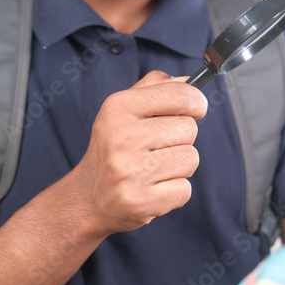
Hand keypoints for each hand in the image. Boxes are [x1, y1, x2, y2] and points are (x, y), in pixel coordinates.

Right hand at [72, 71, 207, 236]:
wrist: (88, 198)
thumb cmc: (113, 149)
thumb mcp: (123, 110)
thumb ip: (155, 88)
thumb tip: (191, 82)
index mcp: (119, 107)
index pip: (180, 95)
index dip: (196, 102)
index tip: (196, 109)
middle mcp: (122, 137)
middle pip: (189, 129)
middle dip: (181, 139)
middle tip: (157, 148)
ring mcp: (130, 172)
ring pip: (191, 159)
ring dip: (179, 166)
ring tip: (154, 169)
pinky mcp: (139, 202)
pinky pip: (185, 189)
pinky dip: (175, 191)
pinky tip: (153, 188)